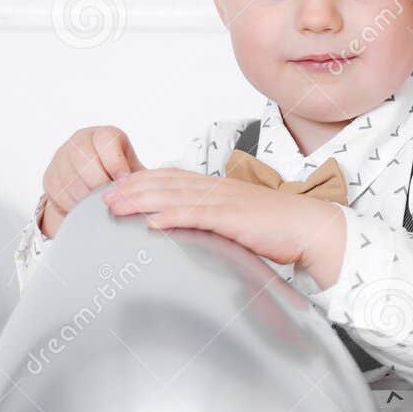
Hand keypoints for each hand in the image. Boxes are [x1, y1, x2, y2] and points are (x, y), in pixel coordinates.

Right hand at [39, 126, 144, 237]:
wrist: (94, 184)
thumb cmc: (119, 177)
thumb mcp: (133, 171)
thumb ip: (139, 178)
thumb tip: (146, 190)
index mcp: (104, 135)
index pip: (106, 141)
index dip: (115, 163)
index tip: (122, 182)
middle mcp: (81, 140)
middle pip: (84, 159)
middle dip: (98, 183)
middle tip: (109, 198)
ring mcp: (62, 155)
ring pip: (70, 176)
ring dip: (85, 195)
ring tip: (97, 205)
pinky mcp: (50, 174)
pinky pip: (58, 190)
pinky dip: (72, 202)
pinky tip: (83, 206)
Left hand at [103, 169, 347, 284]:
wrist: (308, 226)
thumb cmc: (277, 227)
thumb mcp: (239, 220)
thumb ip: (215, 222)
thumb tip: (195, 233)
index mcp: (217, 188)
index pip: (172, 178)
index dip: (142, 181)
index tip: (118, 187)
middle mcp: (216, 189)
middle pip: (165, 183)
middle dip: (132, 189)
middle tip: (103, 196)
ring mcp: (224, 202)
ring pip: (174, 196)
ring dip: (141, 200)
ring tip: (116, 207)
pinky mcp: (233, 219)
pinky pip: (197, 216)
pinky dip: (173, 217)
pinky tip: (152, 224)